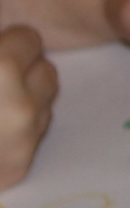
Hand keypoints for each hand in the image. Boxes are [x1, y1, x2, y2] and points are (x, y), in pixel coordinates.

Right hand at [0, 25, 51, 190]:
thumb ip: (4, 53)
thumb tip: (19, 41)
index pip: (28, 37)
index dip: (6, 44)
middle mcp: (18, 107)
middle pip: (46, 70)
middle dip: (19, 72)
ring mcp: (20, 142)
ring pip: (44, 103)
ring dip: (22, 99)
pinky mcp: (15, 170)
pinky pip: (34, 133)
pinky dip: (16, 130)